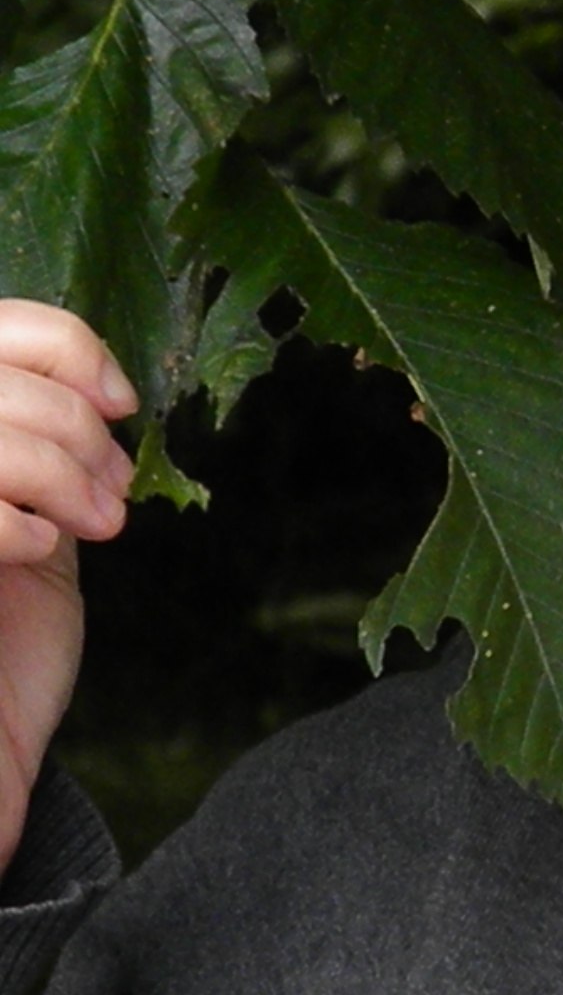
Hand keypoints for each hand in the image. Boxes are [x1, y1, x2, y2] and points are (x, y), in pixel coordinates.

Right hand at [0, 300, 136, 873]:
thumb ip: (40, 452)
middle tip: (109, 490)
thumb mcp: (34, 524)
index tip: (119, 402)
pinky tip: (35, 551)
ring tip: (94, 520)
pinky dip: (15, 518)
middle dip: (73, 423)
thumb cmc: (3, 649)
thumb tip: (95, 389)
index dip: (64, 345)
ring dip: (60, 468)